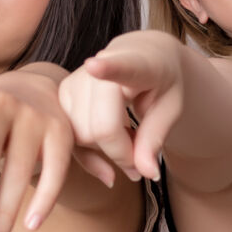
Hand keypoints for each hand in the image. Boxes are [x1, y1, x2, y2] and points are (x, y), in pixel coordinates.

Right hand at [59, 31, 184, 181]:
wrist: (143, 58)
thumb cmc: (161, 84)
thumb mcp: (170, 110)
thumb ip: (155, 140)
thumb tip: (147, 174)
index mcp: (138, 63)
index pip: (122, 67)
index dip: (107, 69)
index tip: (95, 66)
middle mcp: (100, 65)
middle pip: (100, 128)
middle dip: (122, 154)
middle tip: (142, 155)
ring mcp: (76, 79)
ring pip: (81, 137)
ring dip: (105, 151)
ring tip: (128, 135)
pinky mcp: (61, 93)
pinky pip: (69, 138)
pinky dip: (89, 151)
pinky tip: (110, 142)